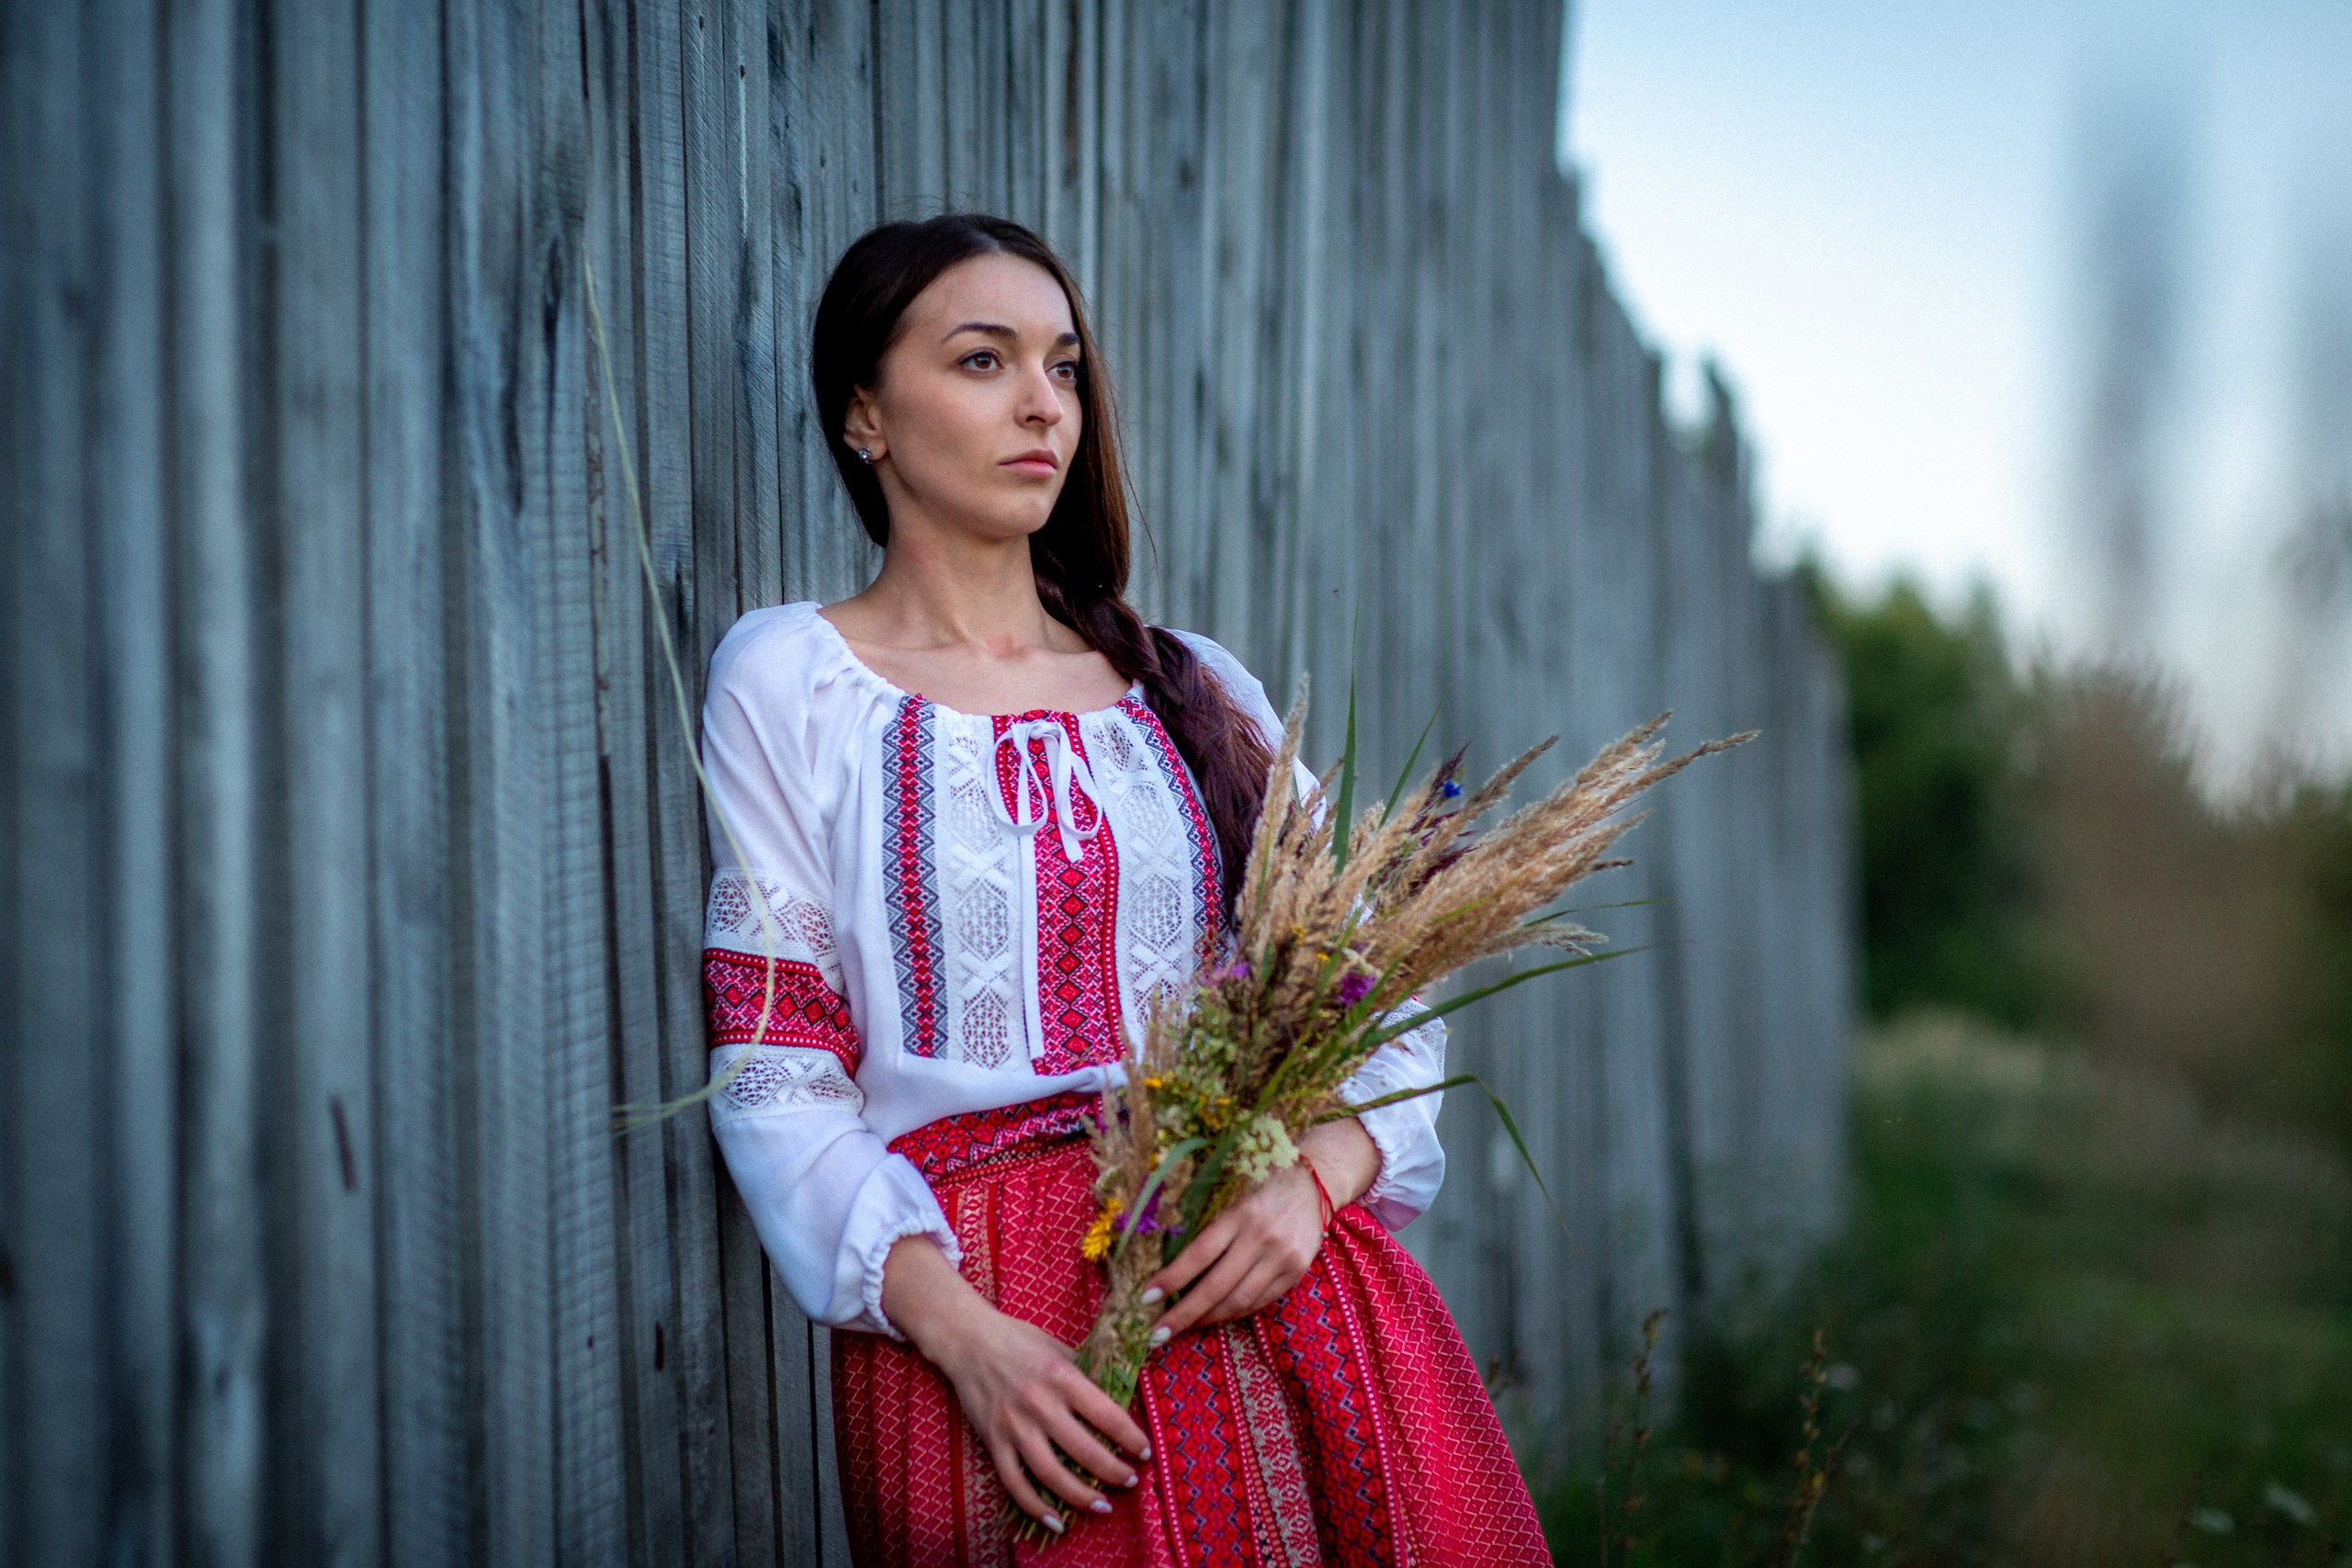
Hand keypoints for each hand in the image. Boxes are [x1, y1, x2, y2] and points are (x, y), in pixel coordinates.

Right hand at [881, 1236, 1150, 1532]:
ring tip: (1103, 1506)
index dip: (1131, 1438)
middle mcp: (1038, 1403)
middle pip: (1084, 1450)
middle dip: (1113, 1472)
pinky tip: (1057, 1520)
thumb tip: (1120, 1398)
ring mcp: (1013, 1425)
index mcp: (1061, 1375)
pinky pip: (1015, 1483)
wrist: (967, 1340)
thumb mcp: (1059, 1348)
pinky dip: (1036, 1507)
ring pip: (1051, 1473)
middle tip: (1130, 1480)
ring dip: (1081, 1496)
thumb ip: (1086, 1373)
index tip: (1144, 1451)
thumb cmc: (1019, 1340)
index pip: (1107, 1414)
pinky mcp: (992, 1441)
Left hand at [1141, 1119, 1379, 1339]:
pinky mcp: (1295, 1272)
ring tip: (1184, 1326)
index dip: (1171, 1279)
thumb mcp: (1232, 1197)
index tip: (1146, 1297)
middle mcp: (1261, 1238)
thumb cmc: (1262, 1187)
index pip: (1199, 1254)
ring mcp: (1281, 1258)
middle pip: (1216, 1286)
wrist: (1314, 1185)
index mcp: (1239, 1214)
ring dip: (1208, 1319)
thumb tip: (1171, 1266)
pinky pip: (1260, 1302)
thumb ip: (1210, 1228)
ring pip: (1238, 1300)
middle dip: (1184, 1314)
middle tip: (1157, 1333)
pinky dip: (1235, 1313)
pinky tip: (1216, 1317)